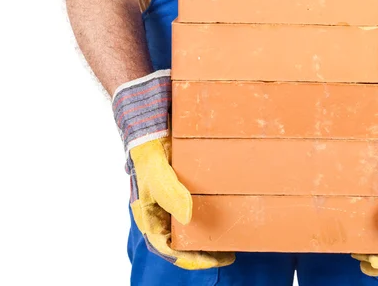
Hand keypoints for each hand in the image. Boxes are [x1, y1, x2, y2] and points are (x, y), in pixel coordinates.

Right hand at [114, 70, 234, 269]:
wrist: (150, 118)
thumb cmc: (146, 147)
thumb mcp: (157, 171)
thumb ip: (170, 193)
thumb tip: (188, 218)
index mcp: (150, 212)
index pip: (169, 246)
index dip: (192, 259)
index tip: (218, 260)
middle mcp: (161, 207)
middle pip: (181, 239)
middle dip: (202, 249)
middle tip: (229, 252)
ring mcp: (172, 195)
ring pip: (190, 223)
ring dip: (207, 231)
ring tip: (230, 235)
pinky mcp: (183, 182)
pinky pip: (198, 202)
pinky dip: (212, 209)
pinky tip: (228, 207)